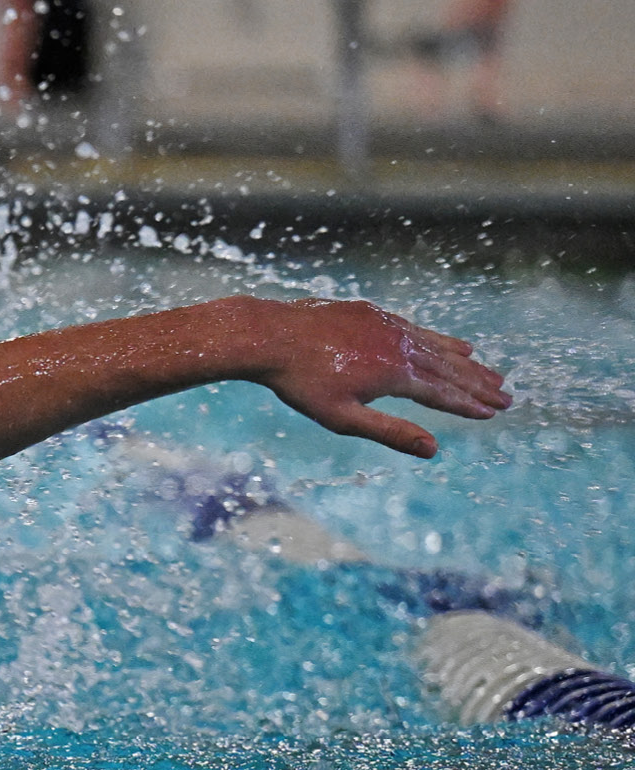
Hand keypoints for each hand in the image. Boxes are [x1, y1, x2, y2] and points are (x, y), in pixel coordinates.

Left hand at [251, 298, 509, 458]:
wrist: (270, 335)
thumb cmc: (301, 383)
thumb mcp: (343, 417)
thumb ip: (390, 432)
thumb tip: (433, 450)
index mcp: (396, 373)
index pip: (443, 393)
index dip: (470, 404)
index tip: (494, 413)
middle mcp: (400, 345)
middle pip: (448, 369)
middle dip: (478, 384)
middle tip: (507, 396)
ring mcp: (387, 325)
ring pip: (436, 346)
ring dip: (465, 362)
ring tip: (489, 371)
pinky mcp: (372, 313)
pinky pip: (415, 328)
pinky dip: (438, 339)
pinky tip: (450, 344)